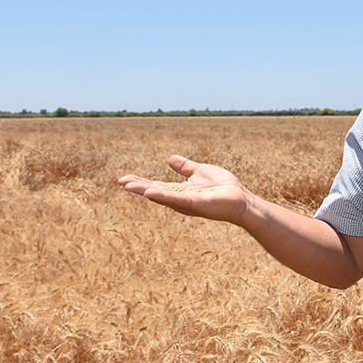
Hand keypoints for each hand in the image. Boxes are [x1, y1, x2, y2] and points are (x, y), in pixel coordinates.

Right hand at [118, 154, 250, 224]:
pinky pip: (177, 199)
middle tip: (120, 182)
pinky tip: (150, 192)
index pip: (156, 185)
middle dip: (138, 187)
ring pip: (162, 196)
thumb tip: (170, 159)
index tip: (124, 179)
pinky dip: (163, 196)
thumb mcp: (200, 172)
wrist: (241, 199)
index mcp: (180, 190)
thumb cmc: (223, 188)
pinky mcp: (196, 204)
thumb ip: (186, 167)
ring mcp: (187, 202)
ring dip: (145, 191)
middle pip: (155, 191)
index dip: (140, 182)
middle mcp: (180, 198)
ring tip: (128, 187)